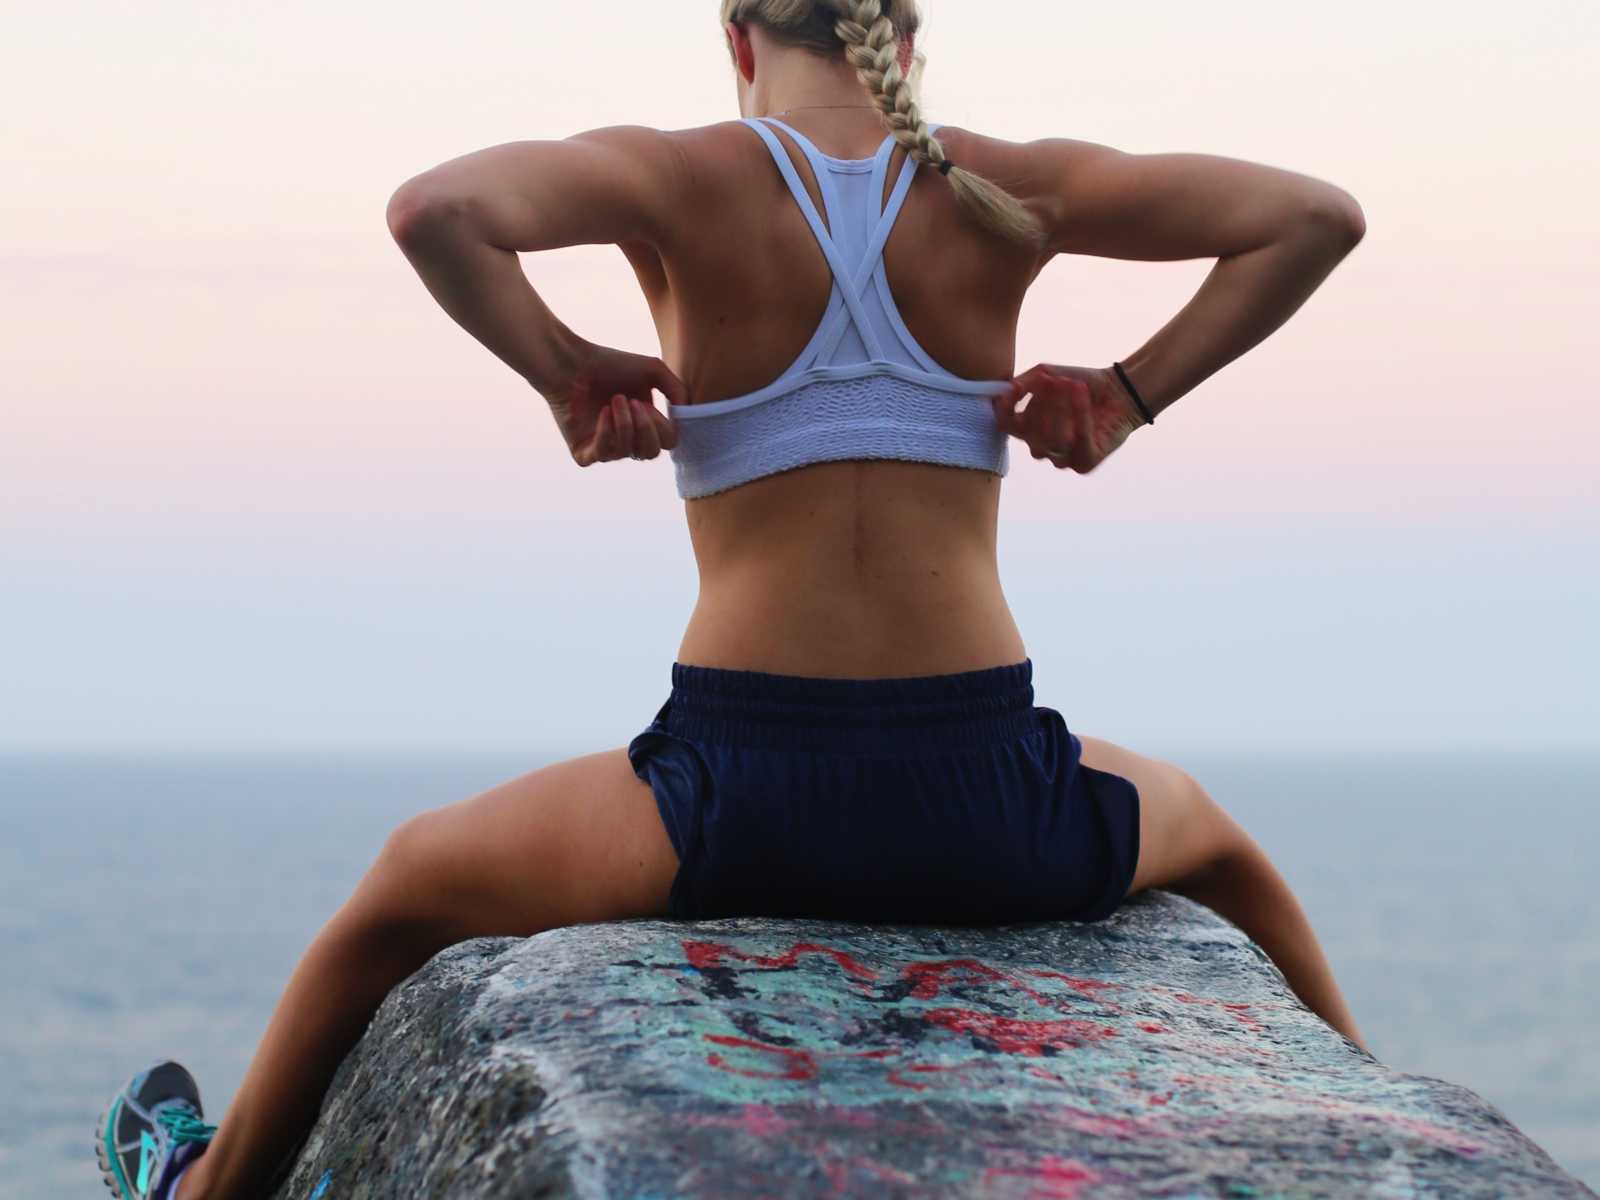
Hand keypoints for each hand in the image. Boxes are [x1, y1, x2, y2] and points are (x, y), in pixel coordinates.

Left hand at [541, 339, 686, 466]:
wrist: (571, 362)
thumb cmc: (609, 363)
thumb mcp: (654, 370)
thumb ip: (678, 390)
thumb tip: (685, 413)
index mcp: (644, 423)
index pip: (667, 442)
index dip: (663, 426)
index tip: (648, 402)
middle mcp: (626, 439)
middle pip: (651, 453)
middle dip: (646, 427)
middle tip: (634, 402)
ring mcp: (605, 447)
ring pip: (628, 452)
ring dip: (625, 424)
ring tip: (615, 399)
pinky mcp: (583, 452)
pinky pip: (603, 455)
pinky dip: (606, 433)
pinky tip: (602, 412)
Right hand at [993, 364, 1146, 473]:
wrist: (1120, 391)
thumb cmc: (1081, 384)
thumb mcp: (1047, 375)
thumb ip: (1022, 383)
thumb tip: (1004, 392)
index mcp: (1029, 429)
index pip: (1006, 426)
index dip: (1006, 411)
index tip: (1014, 391)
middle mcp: (1043, 448)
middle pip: (1030, 435)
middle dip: (1042, 406)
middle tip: (1054, 381)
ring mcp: (1063, 459)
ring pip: (1051, 443)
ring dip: (1061, 411)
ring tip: (1071, 385)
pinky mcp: (1085, 463)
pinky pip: (1077, 445)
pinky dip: (1080, 418)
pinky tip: (1082, 397)